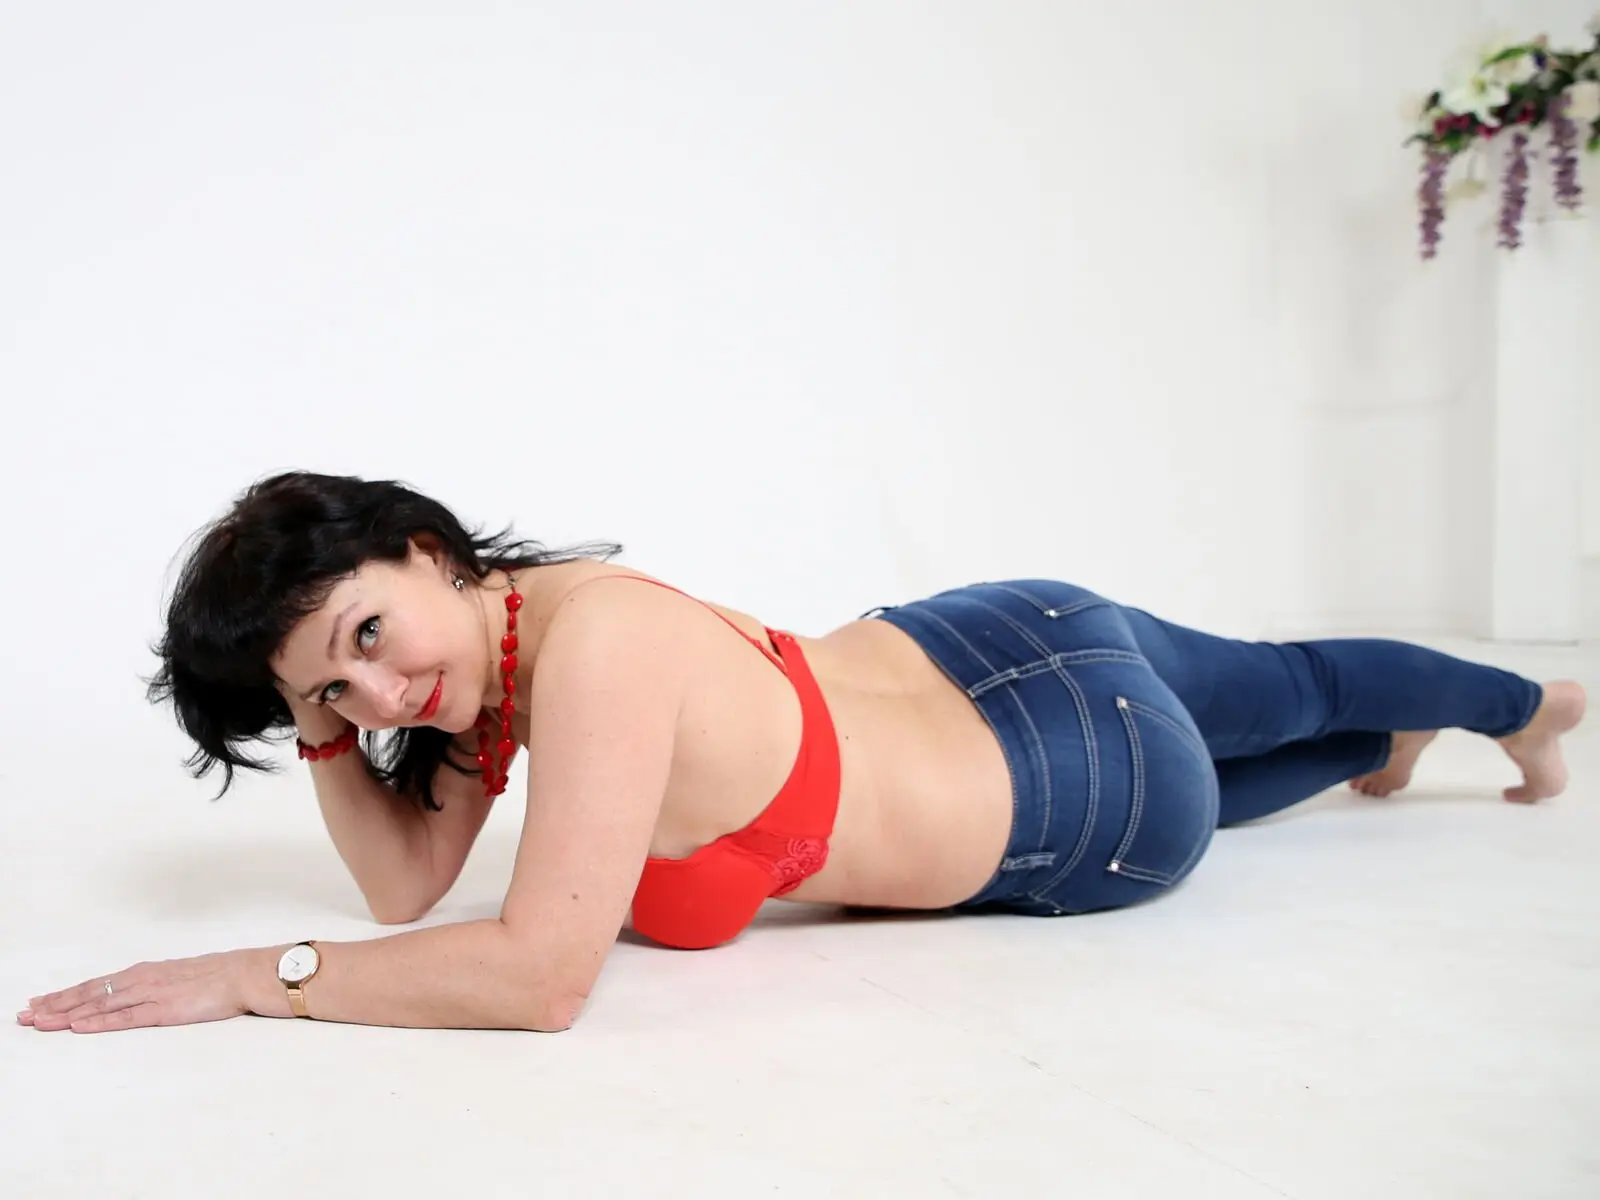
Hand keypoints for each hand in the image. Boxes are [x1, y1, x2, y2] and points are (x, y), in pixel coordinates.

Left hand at [17, 948, 279, 1033]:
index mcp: (145, 972)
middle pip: (89, 993)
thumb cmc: (218, 976)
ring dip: (67, 1014)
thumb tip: (139, 998)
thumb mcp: (179, 978)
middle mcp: (141, 980)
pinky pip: (124, 1018)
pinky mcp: (163, 1010)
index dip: (66, 994)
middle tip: (25, 1014)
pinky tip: (78, 1026)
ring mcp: (151, 994)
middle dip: (55, 1004)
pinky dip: (98, 1022)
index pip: (96, 985)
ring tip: (39, 1021)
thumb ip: (156, 987)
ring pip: (100, 1005)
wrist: (244, 974)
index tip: (40, 1002)